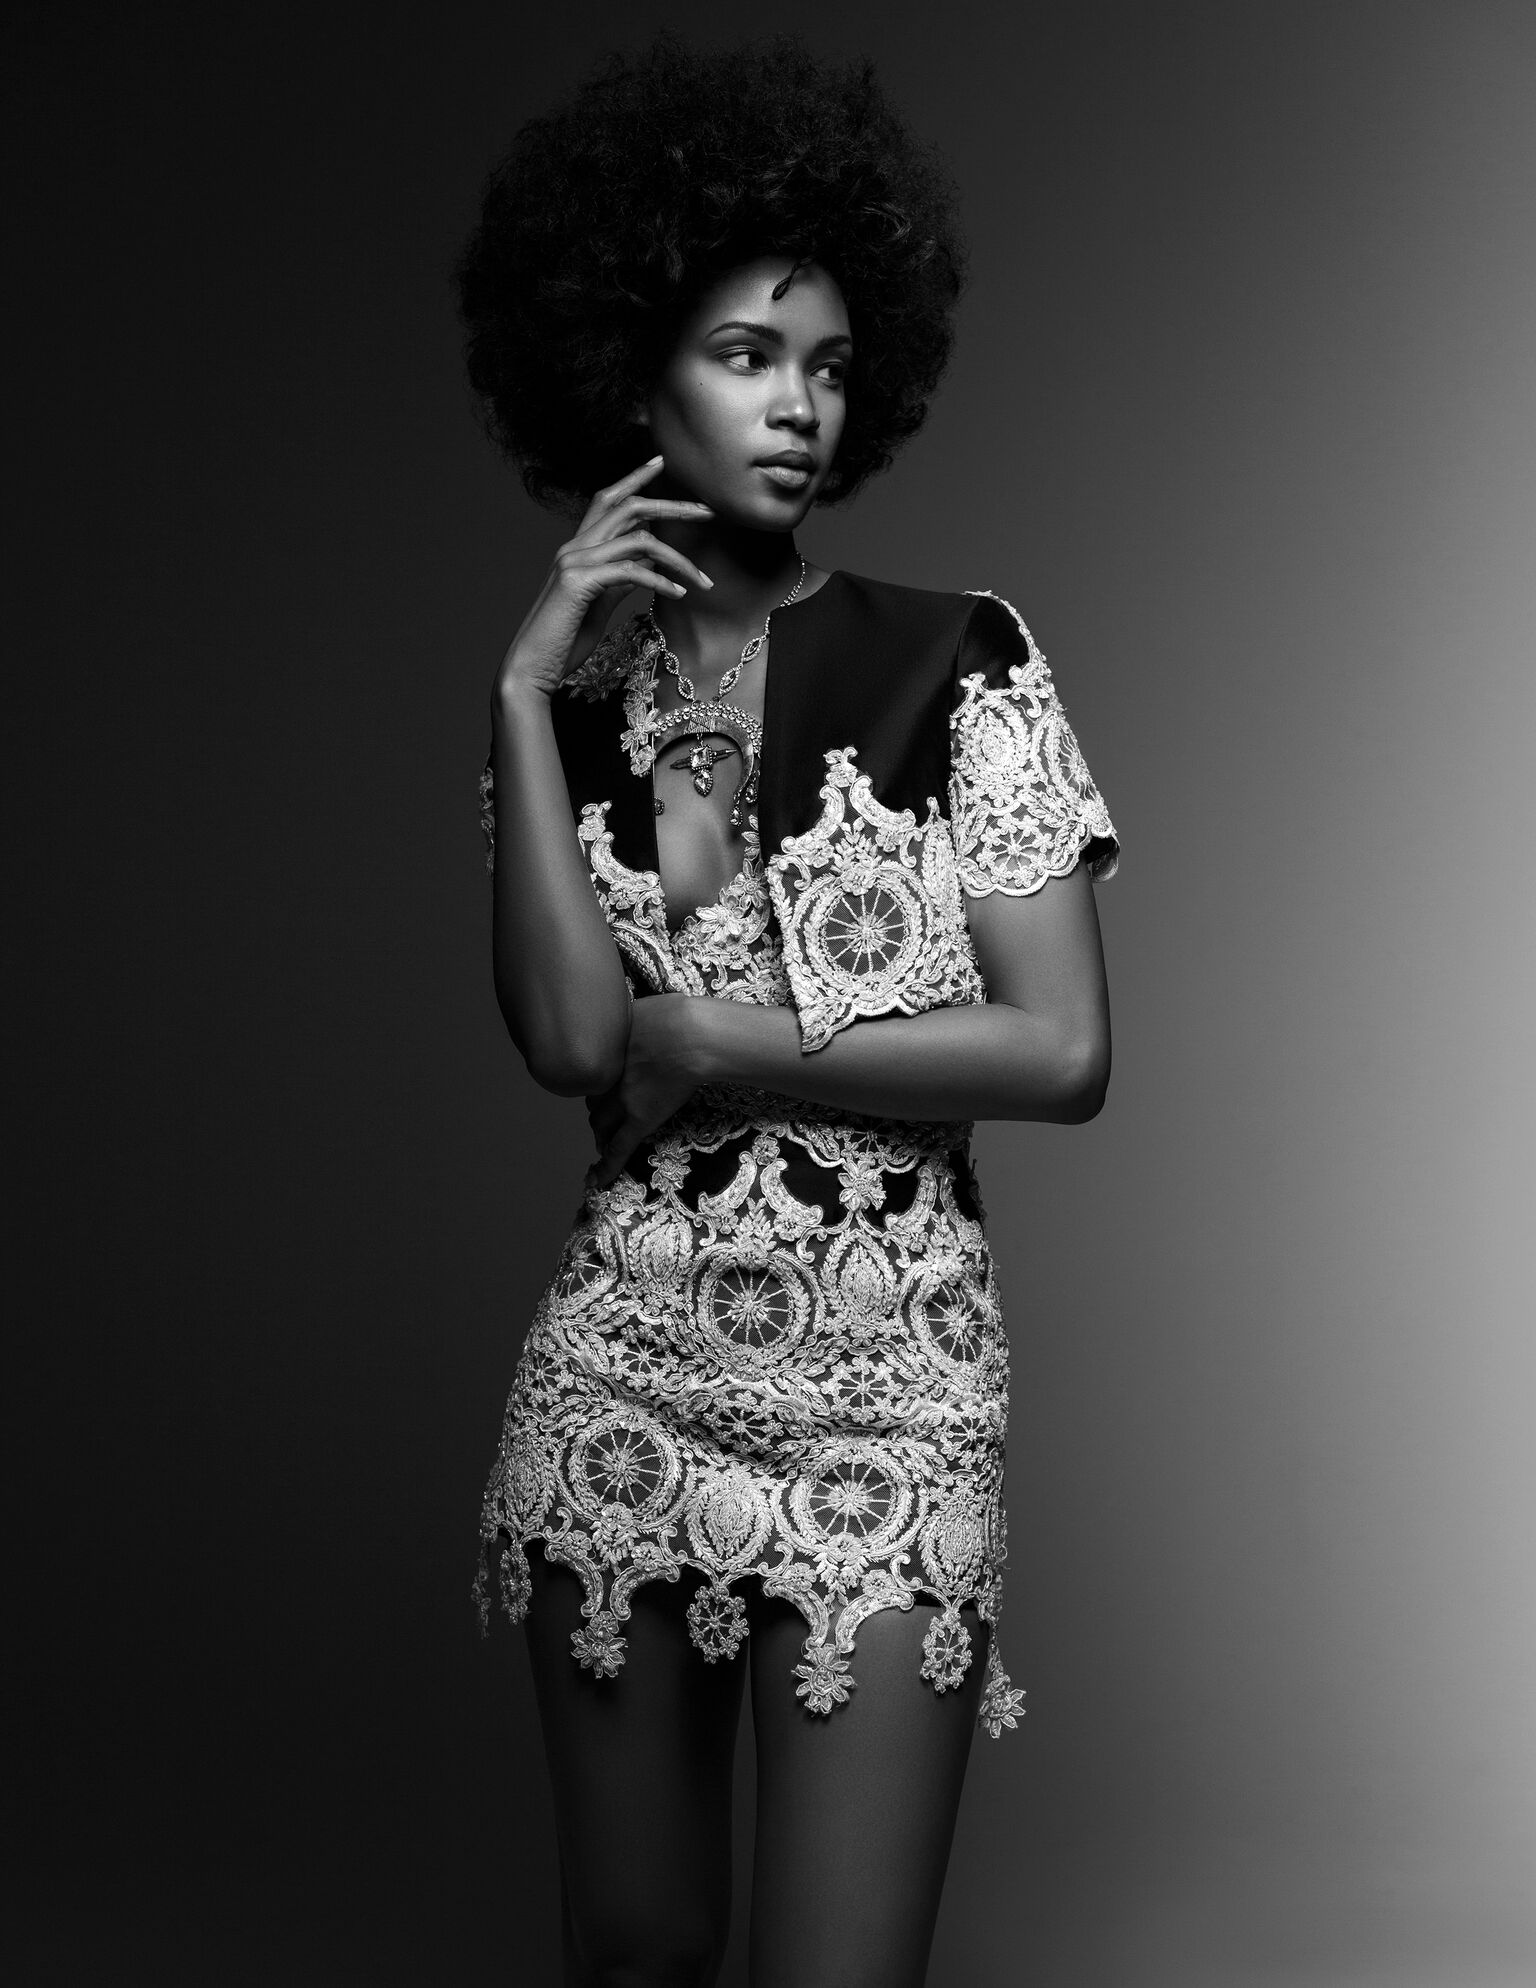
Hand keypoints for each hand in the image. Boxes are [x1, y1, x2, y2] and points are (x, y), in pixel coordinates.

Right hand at [495, 458, 714, 707]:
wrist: (533, 668)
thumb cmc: (565, 642)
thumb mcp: (599, 606)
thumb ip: (619, 582)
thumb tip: (646, 567)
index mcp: (577, 548)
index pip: (607, 500)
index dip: (634, 477)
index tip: (661, 461)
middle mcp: (574, 547)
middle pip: (629, 507)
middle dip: (673, 506)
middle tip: (709, 511)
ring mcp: (574, 561)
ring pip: (639, 540)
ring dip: (679, 559)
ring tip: (703, 580)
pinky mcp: (578, 582)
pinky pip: (631, 571)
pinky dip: (661, 580)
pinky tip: (679, 595)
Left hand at [585, 993, 703, 1188]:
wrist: (691, 1036)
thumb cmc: (677, 1014)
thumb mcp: (645, 1007)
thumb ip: (634, 1020)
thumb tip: (642, 1017)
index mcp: (608, 1049)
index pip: (591, 1072)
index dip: (593, 1084)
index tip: (596, 1088)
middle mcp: (608, 1077)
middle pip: (592, 1098)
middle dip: (594, 1110)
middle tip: (600, 1119)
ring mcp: (622, 1100)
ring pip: (600, 1124)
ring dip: (600, 1133)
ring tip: (603, 1142)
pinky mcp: (640, 1120)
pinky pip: (619, 1148)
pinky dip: (607, 1167)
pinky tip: (598, 1180)